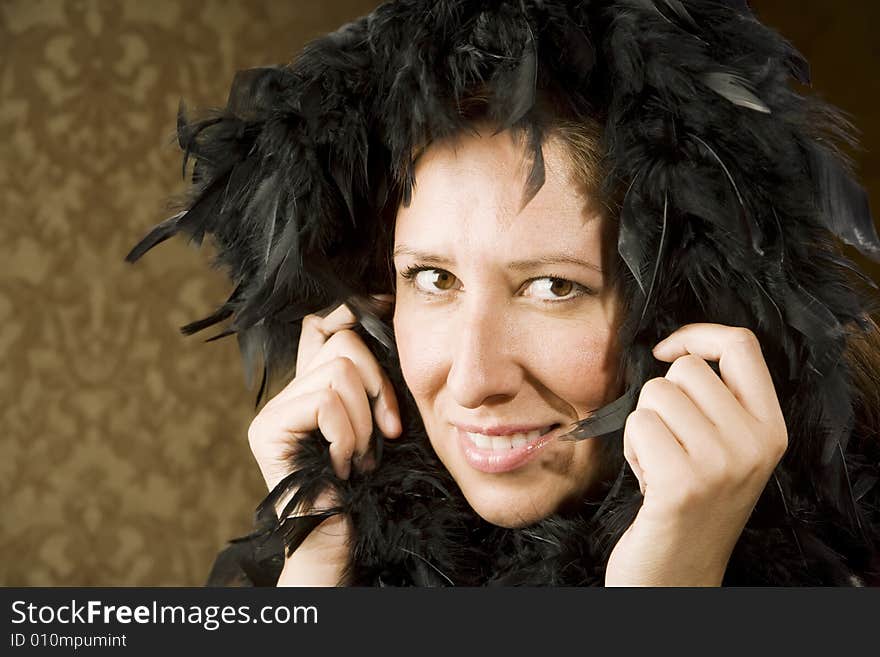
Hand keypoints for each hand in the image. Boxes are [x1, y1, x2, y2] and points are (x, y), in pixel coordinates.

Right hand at [246, 295, 401, 585]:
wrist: (343, 538)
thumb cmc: (370, 485)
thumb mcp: (381, 419)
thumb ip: (373, 376)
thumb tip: (382, 310)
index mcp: (314, 386)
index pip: (322, 323)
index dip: (351, 311)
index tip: (386, 306)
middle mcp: (289, 391)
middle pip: (342, 342)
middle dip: (376, 386)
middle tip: (383, 432)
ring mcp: (275, 409)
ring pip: (338, 372)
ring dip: (363, 421)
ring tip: (359, 456)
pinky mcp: (268, 428)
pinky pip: (324, 402)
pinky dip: (346, 435)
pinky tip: (343, 465)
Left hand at [605, 324, 787, 585]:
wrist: (677, 573)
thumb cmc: (689, 502)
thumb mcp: (725, 448)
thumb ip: (718, 401)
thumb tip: (678, 348)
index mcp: (772, 429)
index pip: (741, 345)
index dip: (697, 335)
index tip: (667, 350)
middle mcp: (756, 444)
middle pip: (685, 369)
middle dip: (662, 400)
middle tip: (671, 444)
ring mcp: (722, 463)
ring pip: (655, 394)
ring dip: (645, 426)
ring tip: (661, 465)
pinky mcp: (682, 482)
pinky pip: (638, 424)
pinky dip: (632, 448)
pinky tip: (649, 481)